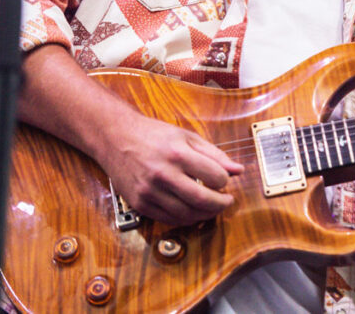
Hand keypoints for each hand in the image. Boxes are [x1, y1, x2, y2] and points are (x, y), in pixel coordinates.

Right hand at [101, 114, 243, 226]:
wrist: (116, 138)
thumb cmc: (153, 135)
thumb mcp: (187, 137)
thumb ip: (214, 154)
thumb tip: (238, 170)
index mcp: (177, 154)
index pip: (214, 176)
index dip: (225, 181)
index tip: (224, 180)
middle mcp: (163, 174)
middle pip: (202, 199)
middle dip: (221, 204)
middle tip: (227, 201)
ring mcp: (150, 192)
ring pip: (186, 214)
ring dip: (205, 214)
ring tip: (212, 207)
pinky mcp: (140, 204)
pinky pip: (169, 219)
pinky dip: (185, 219)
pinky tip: (193, 211)